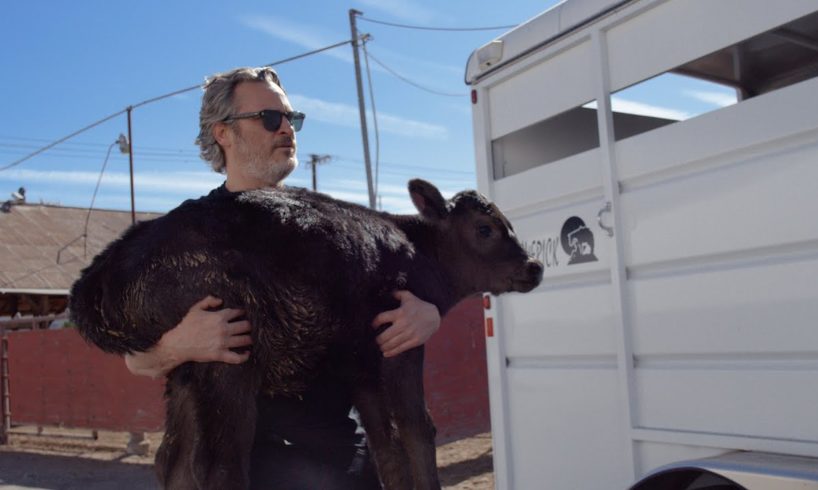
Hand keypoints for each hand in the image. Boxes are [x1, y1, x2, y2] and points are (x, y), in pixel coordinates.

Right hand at [124, 295, 252, 377]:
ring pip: (244, 340)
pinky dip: (244, 356)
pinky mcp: (220, 354)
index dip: (242, 313)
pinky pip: (237, 357)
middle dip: (249, 326)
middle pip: (245, 326)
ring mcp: (223, 342)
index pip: (237, 312)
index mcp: (219, 317)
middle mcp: (223, 329)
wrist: (178, 344)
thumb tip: (221, 300)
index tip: (244, 314)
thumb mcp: (195, 309)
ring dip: (249, 338)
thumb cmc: (186, 326)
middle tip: (249, 327)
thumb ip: (208, 301)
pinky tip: (247, 353)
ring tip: (250, 338)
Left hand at [371, 290, 439, 357]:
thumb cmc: (419, 306)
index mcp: (400, 313)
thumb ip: (397, 293)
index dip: (375, 323)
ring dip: (383, 346)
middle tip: (377, 340)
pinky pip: (401, 348)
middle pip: (385, 335)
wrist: (434, 316)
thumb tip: (388, 292)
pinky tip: (385, 353)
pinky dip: (391, 352)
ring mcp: (410, 333)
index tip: (373, 326)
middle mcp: (403, 324)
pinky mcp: (415, 341)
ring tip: (381, 346)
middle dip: (378, 339)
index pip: (381, 318)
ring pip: (391, 343)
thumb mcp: (409, 296)